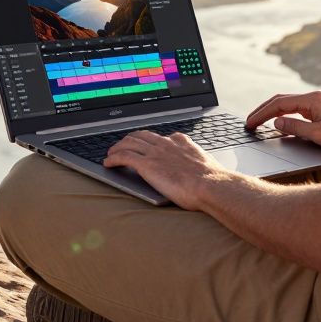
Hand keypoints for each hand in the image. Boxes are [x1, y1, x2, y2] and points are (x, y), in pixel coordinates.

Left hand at [105, 131, 221, 210]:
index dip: (148, 139)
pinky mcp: (147, 164)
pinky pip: (124, 156)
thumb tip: (198, 172)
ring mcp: (155, 152)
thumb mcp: (205, 165)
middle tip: (122, 146)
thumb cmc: (212, 182)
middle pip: (141, 136)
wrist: (211, 185)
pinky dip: (113, 158)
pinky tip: (108, 163)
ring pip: (129, 143)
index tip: (144, 143)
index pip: (160, 136)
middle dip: (129, 140)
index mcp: (181, 142)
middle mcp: (166, 143)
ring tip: (111, 154)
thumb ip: (196, 163)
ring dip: (117, 148)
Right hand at [244, 91, 320, 151]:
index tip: (250, 123)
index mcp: (312, 100)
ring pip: (288, 105)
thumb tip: (276, 123)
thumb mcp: (319, 134)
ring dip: (272, 112)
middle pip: (281, 101)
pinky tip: (278, 122)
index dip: (262, 113)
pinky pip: (296, 110)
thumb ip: (296, 127)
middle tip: (249, 123)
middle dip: (263, 111)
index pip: (279, 104)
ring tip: (258, 122)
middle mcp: (314, 98)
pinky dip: (283, 114)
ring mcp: (318, 104)